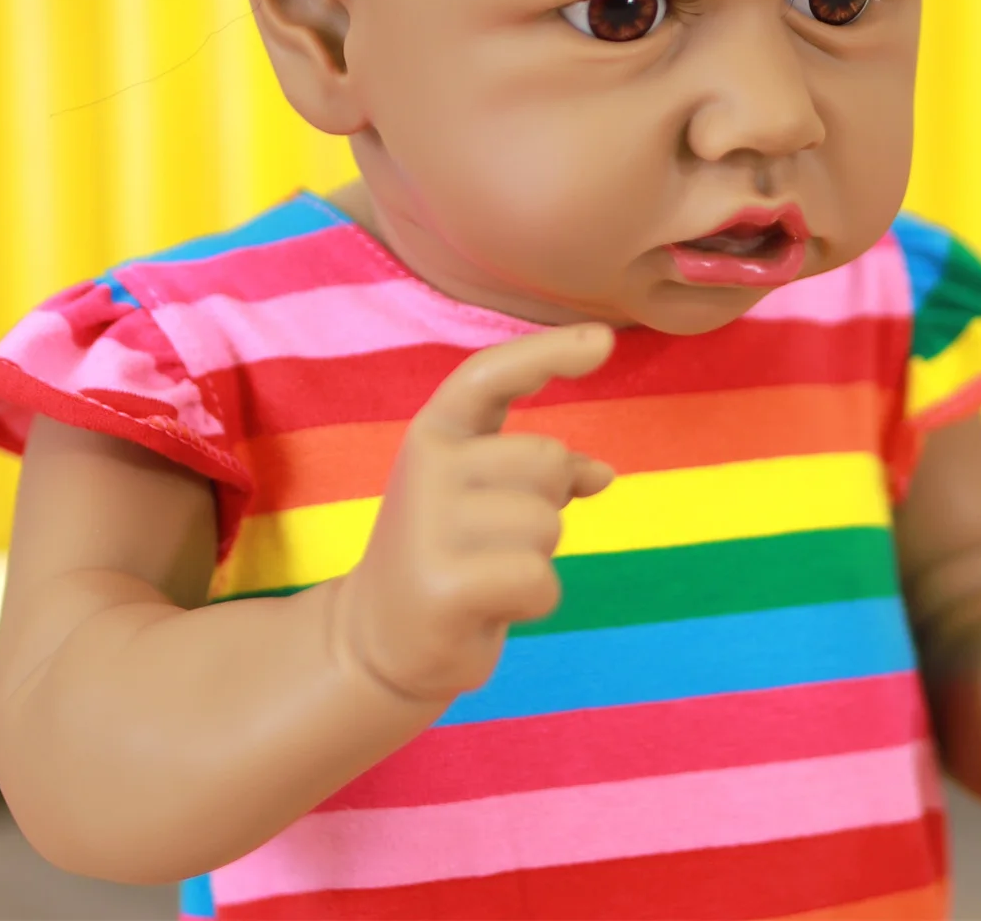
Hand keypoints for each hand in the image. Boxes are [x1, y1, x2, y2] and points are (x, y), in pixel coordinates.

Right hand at [328, 322, 615, 707]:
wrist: (377, 640)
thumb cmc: (449, 554)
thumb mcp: (484, 497)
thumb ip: (537, 471)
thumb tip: (603, 472)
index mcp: (435, 433)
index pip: (490, 375)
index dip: (548, 352)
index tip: (603, 341)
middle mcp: (427, 465)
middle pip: (548, 458)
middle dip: (549, 501)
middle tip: (499, 538)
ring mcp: (430, 525)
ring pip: (548, 524)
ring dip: (537, 557)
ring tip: (488, 573)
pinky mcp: (445, 586)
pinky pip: (540, 580)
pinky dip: (534, 601)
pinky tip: (492, 606)